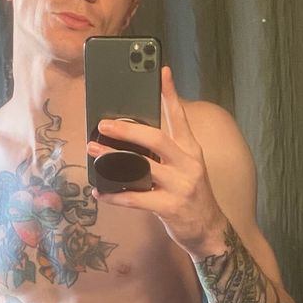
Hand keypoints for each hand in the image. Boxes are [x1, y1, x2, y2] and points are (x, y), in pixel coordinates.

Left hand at [87, 67, 227, 259]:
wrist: (210, 231)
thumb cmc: (191, 195)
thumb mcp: (186, 168)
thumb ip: (166, 152)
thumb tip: (132, 135)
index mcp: (191, 150)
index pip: (180, 117)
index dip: (171, 94)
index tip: (162, 71)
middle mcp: (188, 164)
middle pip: (156, 139)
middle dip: (128, 129)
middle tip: (104, 124)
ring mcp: (180, 186)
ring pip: (142, 167)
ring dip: (112, 159)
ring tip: (93, 151)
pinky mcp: (170, 208)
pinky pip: (136, 199)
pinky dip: (115, 195)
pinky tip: (100, 191)